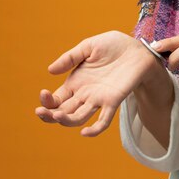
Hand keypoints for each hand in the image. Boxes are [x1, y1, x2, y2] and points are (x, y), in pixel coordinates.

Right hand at [35, 31, 164, 136]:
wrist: (137, 48)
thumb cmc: (114, 46)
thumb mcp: (88, 46)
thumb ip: (70, 57)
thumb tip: (50, 71)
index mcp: (76, 82)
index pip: (56, 100)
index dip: (47, 102)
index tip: (43, 93)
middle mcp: (85, 94)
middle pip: (62, 112)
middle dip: (49, 114)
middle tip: (41, 111)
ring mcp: (98, 99)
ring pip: (78, 118)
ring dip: (66, 121)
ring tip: (58, 116)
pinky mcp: (113, 100)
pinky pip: (104, 121)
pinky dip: (95, 130)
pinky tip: (85, 132)